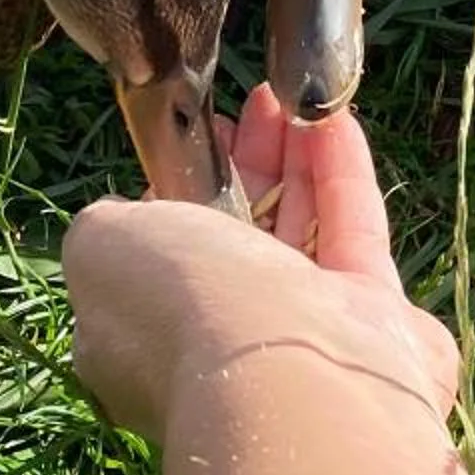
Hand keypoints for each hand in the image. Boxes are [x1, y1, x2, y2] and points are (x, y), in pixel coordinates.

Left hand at [65, 84, 460, 446]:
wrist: (285, 379)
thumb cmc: (179, 307)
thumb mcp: (98, 248)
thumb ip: (107, 224)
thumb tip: (128, 213)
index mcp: (146, 343)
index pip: (161, 262)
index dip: (177, 193)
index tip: (191, 141)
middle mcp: (226, 347)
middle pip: (237, 242)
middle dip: (244, 167)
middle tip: (253, 107)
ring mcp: (306, 342)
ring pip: (299, 234)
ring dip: (295, 161)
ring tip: (290, 95)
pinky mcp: (376, 328)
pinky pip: (354, 235)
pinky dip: (342, 174)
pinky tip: (335, 117)